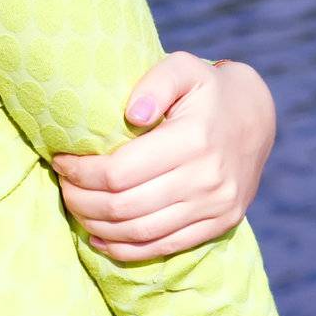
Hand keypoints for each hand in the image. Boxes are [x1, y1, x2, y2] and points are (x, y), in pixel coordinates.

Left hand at [51, 51, 276, 260]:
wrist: (255, 117)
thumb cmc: (206, 88)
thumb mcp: (183, 67)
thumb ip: (156, 82)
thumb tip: (134, 115)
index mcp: (193, 139)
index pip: (120, 171)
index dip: (82, 172)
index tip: (60, 160)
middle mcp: (207, 178)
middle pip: (126, 206)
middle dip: (82, 200)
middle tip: (62, 186)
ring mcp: (216, 207)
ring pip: (142, 232)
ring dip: (98, 226)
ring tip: (75, 207)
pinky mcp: (220, 224)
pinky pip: (165, 246)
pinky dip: (127, 248)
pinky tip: (100, 237)